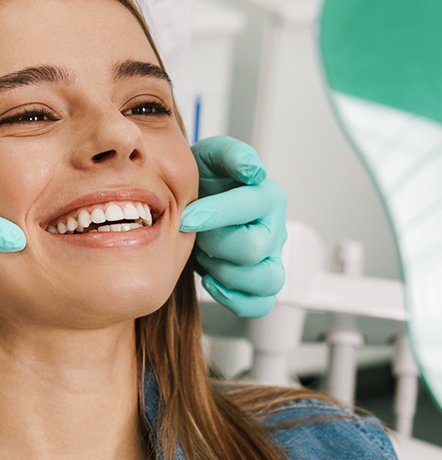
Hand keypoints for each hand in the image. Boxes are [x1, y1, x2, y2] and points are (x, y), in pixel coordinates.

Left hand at [180, 136, 286, 317]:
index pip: (250, 208)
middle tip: (195, 234)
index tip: (186, 217)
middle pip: (254, 249)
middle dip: (215, 243)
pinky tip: (211, 280)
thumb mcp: (211, 156)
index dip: (214, 214)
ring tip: (206, 257)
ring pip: (267, 281)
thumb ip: (231, 155)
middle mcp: (274, 228)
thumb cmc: (204, 180)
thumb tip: (252, 170)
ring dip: (227, 273)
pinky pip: (261, 303)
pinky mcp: (259, 280)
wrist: (194, 201)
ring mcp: (270, 258)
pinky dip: (235, 298)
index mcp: (267, 196)